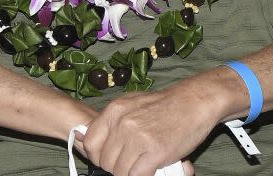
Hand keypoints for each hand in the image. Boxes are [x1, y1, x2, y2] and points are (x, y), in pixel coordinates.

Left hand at [82, 79, 222, 175]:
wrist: (194, 102)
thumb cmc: (163, 105)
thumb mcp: (130, 105)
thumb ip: (109, 122)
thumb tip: (79, 136)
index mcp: (114, 111)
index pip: (90, 143)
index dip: (99, 156)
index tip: (111, 158)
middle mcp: (122, 123)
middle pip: (105, 161)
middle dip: (116, 167)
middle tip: (132, 162)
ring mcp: (138, 137)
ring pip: (120, 172)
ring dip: (131, 173)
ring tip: (143, 164)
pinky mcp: (155, 151)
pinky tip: (152, 168)